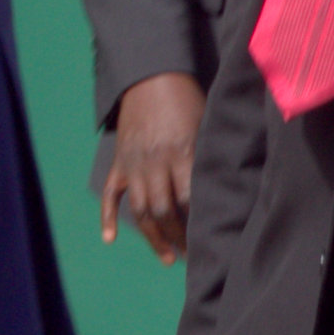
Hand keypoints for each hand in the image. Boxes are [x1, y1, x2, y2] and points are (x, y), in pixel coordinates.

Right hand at [102, 72, 201, 263]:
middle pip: (165, 211)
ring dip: (154, 238)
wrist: (150, 76)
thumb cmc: (187, 99)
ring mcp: (134, 164)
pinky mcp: (119, 162)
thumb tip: (227, 191)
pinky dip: (106, 218)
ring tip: (168, 258)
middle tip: (193, 256)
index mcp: (182, 153)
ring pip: (141, 210)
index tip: (212, 242)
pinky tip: (110, 240)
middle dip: (179, 239)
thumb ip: (209, 158)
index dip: (199, 225)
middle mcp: (155, 163)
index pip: (190, 200)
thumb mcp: (206, 125)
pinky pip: (111, 195)